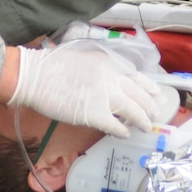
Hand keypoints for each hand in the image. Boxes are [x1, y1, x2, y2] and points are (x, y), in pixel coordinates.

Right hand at [9, 40, 159, 137]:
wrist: (35, 76)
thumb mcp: (83, 57)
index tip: (155, 94)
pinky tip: (125, 133)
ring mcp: (105, 97)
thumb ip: (101, 68)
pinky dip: (123, 130)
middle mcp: (111, 78)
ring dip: (142, 120)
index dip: (148, 87)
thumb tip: (110, 80)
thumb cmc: (52, 65)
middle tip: (154, 115)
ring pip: (133, 111)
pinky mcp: (95, 114)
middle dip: (149, 107)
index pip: (136, 77)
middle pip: (139, 95)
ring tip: (146, 126)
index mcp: (109, 63)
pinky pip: (116, 125)